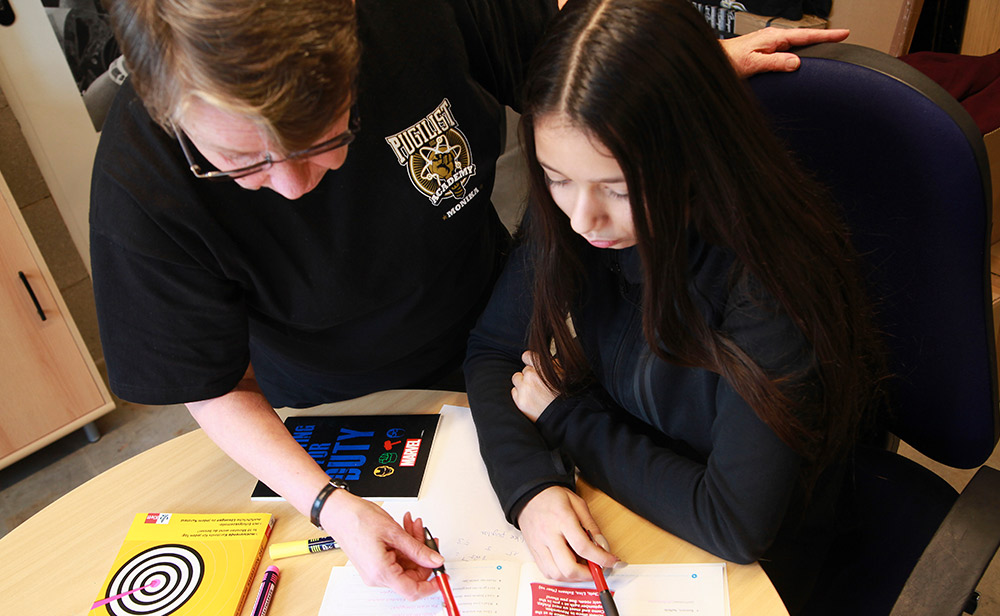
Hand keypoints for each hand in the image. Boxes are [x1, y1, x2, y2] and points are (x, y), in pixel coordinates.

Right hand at [321, 491, 443, 599]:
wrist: (337, 511)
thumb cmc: (357, 519)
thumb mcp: (394, 532)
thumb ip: (418, 549)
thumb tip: (435, 560)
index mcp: (381, 573)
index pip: (412, 590)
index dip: (431, 585)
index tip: (442, 575)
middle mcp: (377, 576)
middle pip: (411, 573)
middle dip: (422, 552)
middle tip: (426, 534)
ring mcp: (375, 570)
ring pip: (405, 562)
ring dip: (413, 543)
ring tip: (414, 525)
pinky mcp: (375, 562)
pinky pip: (396, 557)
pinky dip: (403, 544)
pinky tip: (406, 528)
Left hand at [511, 351, 558, 421]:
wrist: (564, 416)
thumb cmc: (566, 394)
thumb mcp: (563, 373)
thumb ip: (552, 364)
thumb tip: (547, 359)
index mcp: (542, 367)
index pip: (527, 356)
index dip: (529, 361)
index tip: (531, 365)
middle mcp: (531, 376)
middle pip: (524, 370)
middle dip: (530, 376)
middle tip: (539, 385)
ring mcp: (524, 389)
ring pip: (517, 379)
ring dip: (523, 384)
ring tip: (534, 392)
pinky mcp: (520, 401)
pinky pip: (514, 392)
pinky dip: (520, 394)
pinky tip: (530, 399)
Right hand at [517, 486, 618, 581]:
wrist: (529, 495)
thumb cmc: (553, 497)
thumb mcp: (578, 504)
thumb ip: (592, 526)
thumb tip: (603, 546)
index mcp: (562, 520)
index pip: (583, 546)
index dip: (601, 558)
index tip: (611, 561)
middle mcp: (548, 535)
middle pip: (568, 567)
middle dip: (587, 574)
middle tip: (596, 569)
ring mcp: (539, 545)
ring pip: (556, 574)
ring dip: (573, 577)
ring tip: (582, 568)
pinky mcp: (533, 552)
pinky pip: (546, 572)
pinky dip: (560, 575)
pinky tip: (568, 566)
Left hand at [721, 28, 848, 76]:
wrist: (716, 60)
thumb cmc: (730, 61)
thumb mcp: (754, 63)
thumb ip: (776, 62)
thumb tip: (796, 62)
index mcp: (774, 38)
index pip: (806, 35)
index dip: (827, 35)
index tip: (844, 33)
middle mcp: (774, 38)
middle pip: (805, 37)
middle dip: (824, 37)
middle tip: (842, 38)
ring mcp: (771, 43)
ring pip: (797, 43)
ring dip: (812, 43)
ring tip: (828, 45)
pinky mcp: (767, 49)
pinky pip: (789, 49)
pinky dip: (800, 50)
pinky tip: (803, 55)